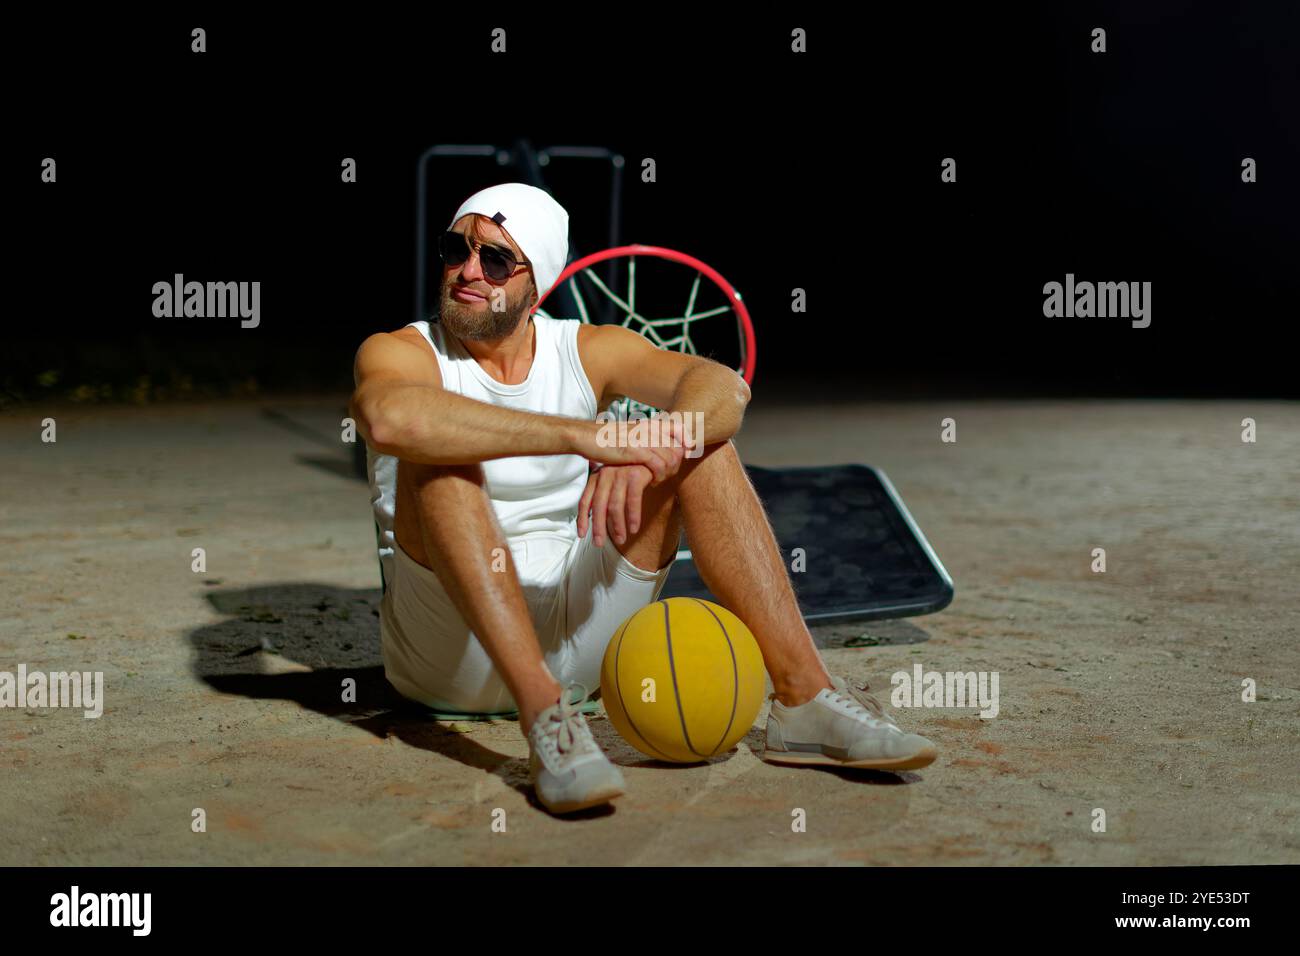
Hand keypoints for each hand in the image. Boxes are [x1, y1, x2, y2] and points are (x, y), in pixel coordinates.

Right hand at [568, 413, 691, 484]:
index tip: (685, 454)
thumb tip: (654, 446)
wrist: (584, 436)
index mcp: (647, 424)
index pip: (678, 428)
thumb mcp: (627, 433)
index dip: (685, 442)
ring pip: (671, 458)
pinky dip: (660, 476)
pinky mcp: (636, 451)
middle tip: (668, 475)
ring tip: (660, 480)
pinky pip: (659, 465)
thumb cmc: (603, 438)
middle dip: (677, 464)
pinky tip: (652, 482)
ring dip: (669, 473)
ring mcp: (643, 440)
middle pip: (677, 447)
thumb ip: (642, 437)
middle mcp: (648, 429)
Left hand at [577, 462, 655, 547]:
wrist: (656, 455)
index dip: (582, 520)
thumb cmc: (635, 470)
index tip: (582, 535)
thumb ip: (605, 495)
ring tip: (621, 539)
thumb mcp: (615, 481)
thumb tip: (597, 519)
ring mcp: (620, 474)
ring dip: (617, 526)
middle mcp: (606, 474)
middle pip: (598, 506)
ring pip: (614, 506)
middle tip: (599, 543)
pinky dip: (633, 517)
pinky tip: (634, 528)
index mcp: (597, 476)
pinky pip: (632, 501)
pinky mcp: (636, 475)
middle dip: (598, 528)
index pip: (585, 501)